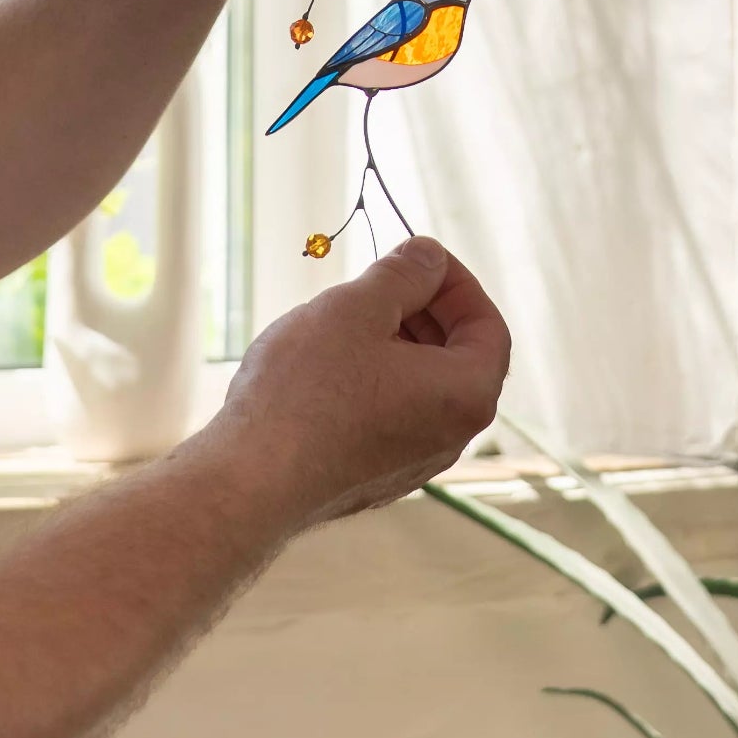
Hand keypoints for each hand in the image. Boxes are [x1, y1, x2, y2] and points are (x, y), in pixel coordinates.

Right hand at [206, 236, 511, 529]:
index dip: (456, 282)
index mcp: (466, 395)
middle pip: (458, 356)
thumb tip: (428, 256)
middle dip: (425, 309)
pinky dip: (374, 378)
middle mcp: (451, 437)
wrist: (250, 481)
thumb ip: (403, 275)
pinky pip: (392, 414)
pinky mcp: (375, 477)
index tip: (417, 258)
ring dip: (395, 342)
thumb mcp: (357, 308)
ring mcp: (413, 463)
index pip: (488, 325)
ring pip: (421, 385)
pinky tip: (327, 363)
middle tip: (380, 280)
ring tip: (346, 317)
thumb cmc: (306, 392)